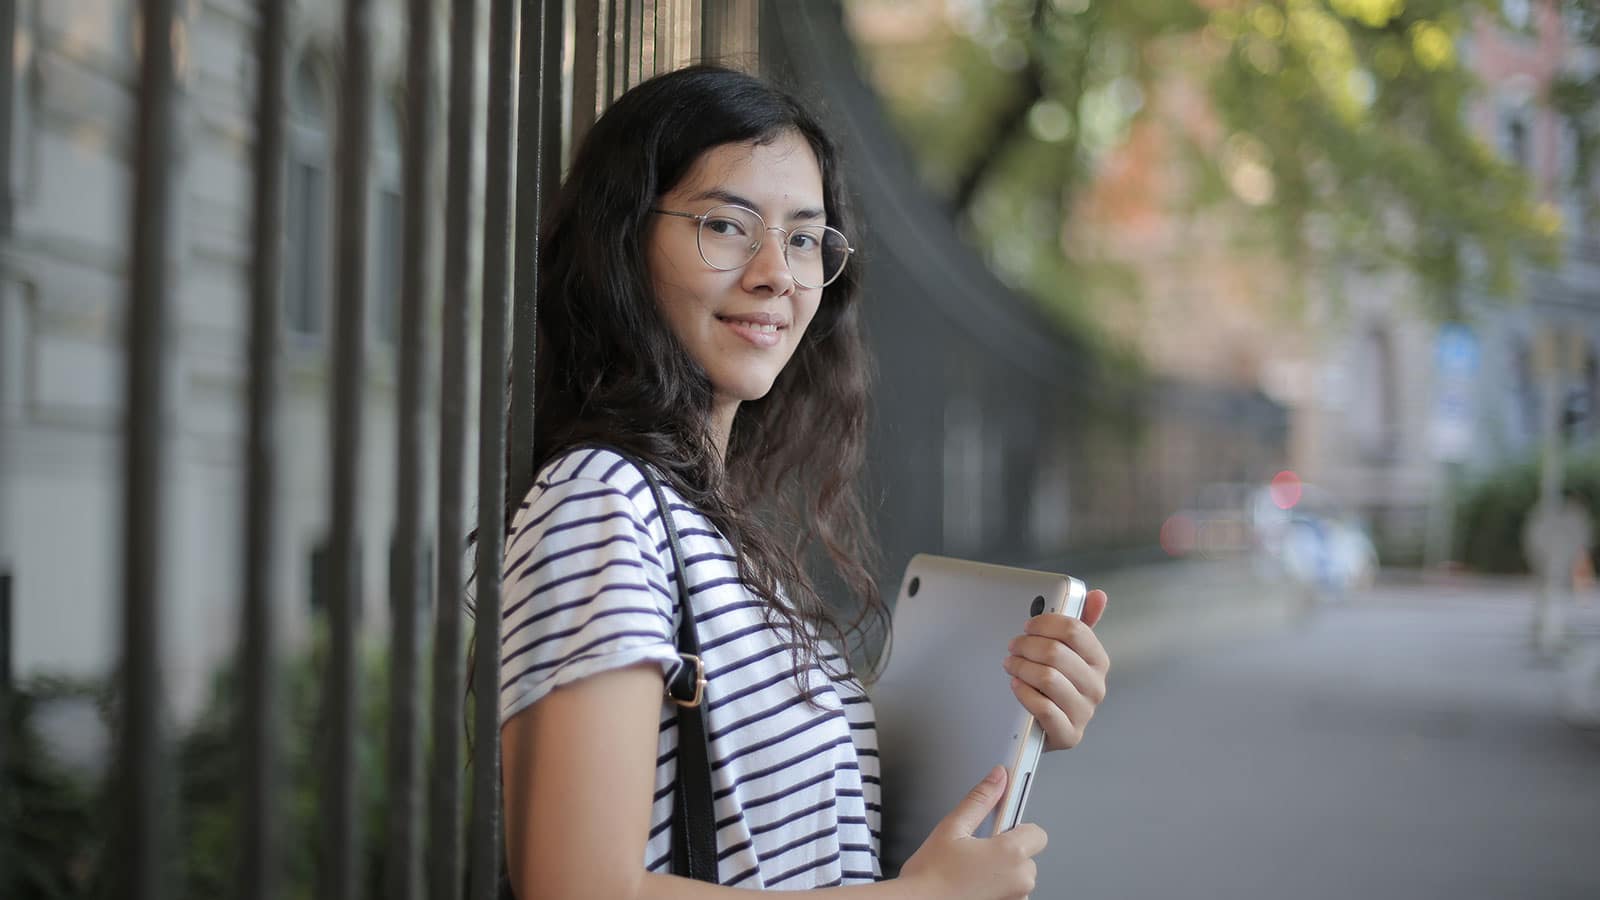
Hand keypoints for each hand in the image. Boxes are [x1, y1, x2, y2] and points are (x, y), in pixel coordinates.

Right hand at [898, 766, 1047, 899]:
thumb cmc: (930, 875)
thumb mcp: (952, 827)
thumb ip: (980, 799)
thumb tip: (998, 777)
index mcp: (1010, 854)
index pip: (1037, 833)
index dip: (1017, 827)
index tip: (1001, 825)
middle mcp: (1019, 880)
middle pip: (1027, 855)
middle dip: (1007, 850)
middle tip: (978, 849)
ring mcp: (1014, 899)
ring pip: (1019, 877)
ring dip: (1003, 872)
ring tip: (972, 870)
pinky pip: (1011, 894)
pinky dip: (998, 889)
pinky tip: (974, 884)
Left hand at [1003, 589, 1109, 750]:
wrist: (1046, 725)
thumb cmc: (1056, 683)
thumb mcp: (1068, 652)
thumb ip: (1080, 622)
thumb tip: (1098, 596)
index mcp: (1099, 661)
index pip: (1076, 631)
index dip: (1045, 623)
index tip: (1028, 625)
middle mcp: (1096, 686)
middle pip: (1056, 652)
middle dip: (1027, 645)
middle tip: (1013, 645)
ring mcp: (1084, 712)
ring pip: (1048, 678)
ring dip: (1021, 667)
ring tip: (1011, 664)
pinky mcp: (1069, 734)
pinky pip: (1043, 708)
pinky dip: (1024, 693)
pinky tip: (1016, 685)